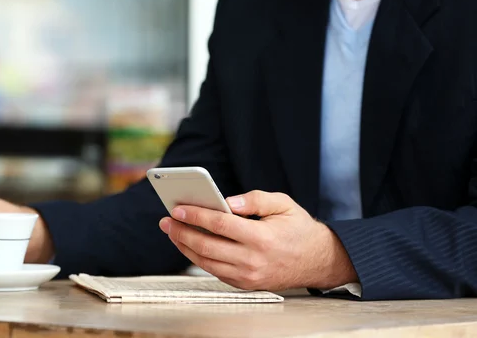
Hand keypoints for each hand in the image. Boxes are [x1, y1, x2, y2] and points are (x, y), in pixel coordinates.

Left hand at [159, 190, 356, 290]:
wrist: (318, 261)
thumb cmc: (298, 228)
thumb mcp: (283, 203)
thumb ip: (254, 199)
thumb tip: (225, 201)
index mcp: (262, 238)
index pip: (220, 225)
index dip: (196, 216)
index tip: (177, 208)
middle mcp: (253, 261)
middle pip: (207, 246)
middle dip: (182, 232)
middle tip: (166, 221)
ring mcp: (248, 277)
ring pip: (206, 262)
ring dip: (185, 246)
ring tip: (173, 232)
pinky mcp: (246, 285)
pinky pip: (215, 272)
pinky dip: (198, 258)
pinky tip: (189, 245)